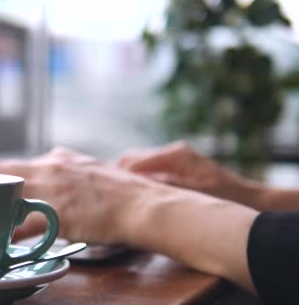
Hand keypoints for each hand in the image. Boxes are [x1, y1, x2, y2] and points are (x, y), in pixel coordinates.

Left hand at [0, 147, 164, 244]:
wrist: (145, 206)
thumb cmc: (125, 194)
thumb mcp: (92, 172)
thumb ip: (69, 173)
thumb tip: (55, 185)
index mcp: (58, 157)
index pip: (8, 164)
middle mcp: (50, 166)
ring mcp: (51, 187)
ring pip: (4, 197)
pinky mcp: (56, 212)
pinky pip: (20, 227)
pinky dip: (10, 237)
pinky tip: (6, 246)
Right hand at [116, 141, 261, 207]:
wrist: (247, 198)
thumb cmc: (223, 198)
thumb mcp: (191, 195)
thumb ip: (162, 188)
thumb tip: (133, 187)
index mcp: (175, 155)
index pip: (132, 162)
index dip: (115, 178)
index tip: (102, 193)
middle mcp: (172, 151)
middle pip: (130, 158)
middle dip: (115, 176)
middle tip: (104, 196)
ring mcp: (172, 155)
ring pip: (135, 162)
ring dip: (123, 177)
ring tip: (114, 196)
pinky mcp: (173, 163)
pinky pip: (145, 167)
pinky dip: (134, 178)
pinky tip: (130, 194)